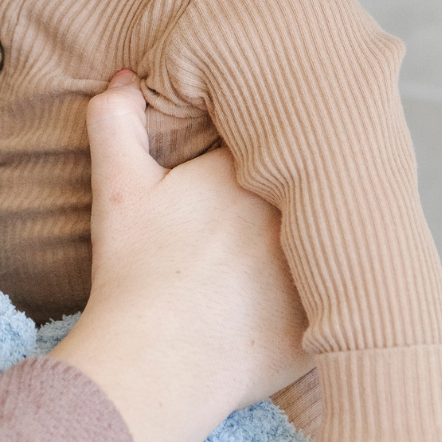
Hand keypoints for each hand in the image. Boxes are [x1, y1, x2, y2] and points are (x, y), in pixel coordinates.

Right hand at [52, 71, 308, 441]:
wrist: (154, 363)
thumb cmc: (132, 274)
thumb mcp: (115, 190)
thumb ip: (114, 123)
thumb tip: (126, 79)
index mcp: (246, 175)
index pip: (264, 144)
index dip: (250, 151)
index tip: (236, 164)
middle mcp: (292, 215)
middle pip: (300, 189)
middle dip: (285, 191)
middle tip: (248, 217)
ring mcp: (314, 269)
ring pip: (321, 242)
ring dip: (308, 242)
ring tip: (270, 258)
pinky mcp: (324, 321)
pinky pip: (328, 301)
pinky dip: (309, 300)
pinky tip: (279, 307)